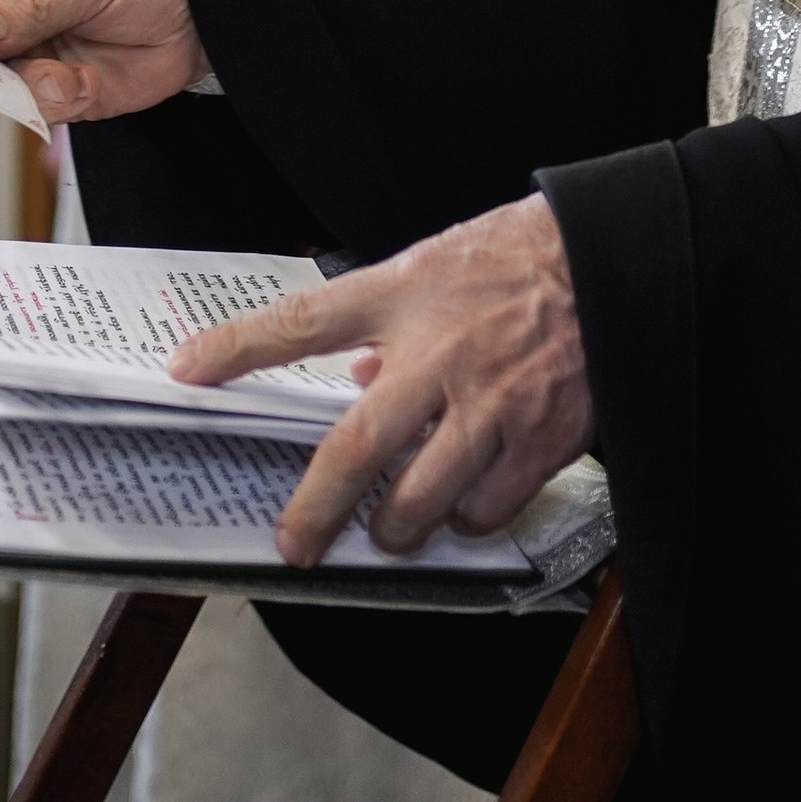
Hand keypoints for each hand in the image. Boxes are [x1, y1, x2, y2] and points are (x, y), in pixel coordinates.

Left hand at [169, 195, 591, 564]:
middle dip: (315, 511)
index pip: (303, 322)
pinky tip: (464, 505)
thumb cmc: (519, 257)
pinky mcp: (538, 441)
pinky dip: (465, 519)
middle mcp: (438, 354)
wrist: (615, 261)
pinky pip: (484, 510)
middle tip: (297, 544)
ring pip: (420, 503)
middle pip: (355, 451)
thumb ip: (389, 323)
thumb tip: (360, 384)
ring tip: (391, 529)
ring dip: (396, 529)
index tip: (185, 371)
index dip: (236, 348)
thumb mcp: (438, 266)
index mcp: (405, 295)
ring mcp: (489, 405)